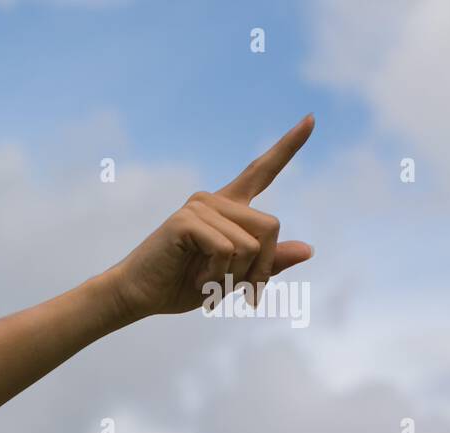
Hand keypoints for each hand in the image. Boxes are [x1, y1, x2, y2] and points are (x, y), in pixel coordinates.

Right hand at [105, 114, 315, 320]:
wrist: (138, 296)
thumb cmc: (181, 286)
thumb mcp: (233, 278)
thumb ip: (267, 264)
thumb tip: (308, 250)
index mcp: (227, 208)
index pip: (262, 172)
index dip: (288, 146)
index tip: (312, 119)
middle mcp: (214, 200)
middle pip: (271, 226)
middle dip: (262, 268)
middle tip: (244, 293)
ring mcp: (199, 206)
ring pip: (251, 244)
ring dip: (236, 276)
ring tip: (209, 285)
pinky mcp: (186, 220)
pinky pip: (228, 250)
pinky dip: (217, 275)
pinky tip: (198, 280)